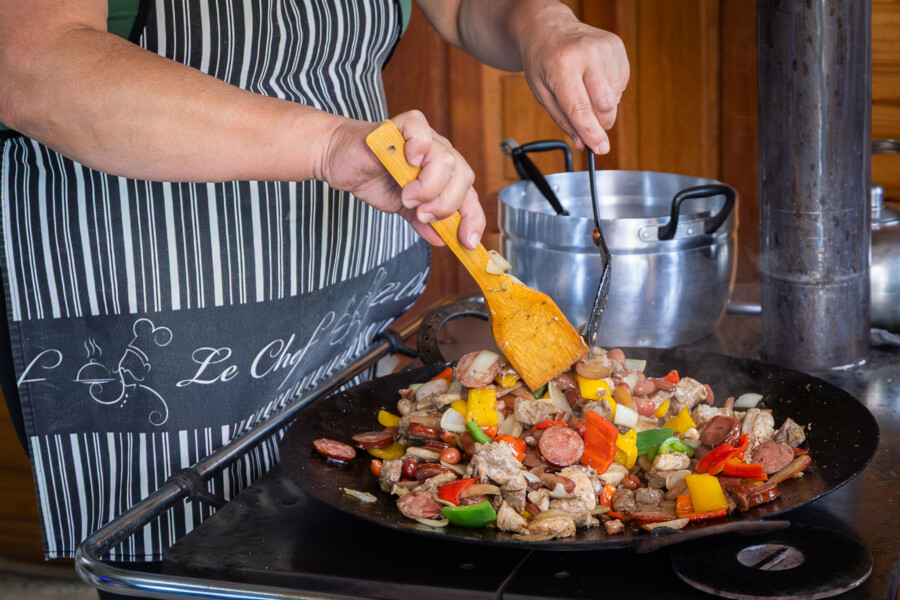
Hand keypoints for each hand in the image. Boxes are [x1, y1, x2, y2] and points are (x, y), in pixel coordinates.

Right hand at [321, 110, 484, 248]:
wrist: (341, 160)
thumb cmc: (374, 178)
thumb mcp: (402, 208)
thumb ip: (423, 223)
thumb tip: (442, 240)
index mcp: (444, 175)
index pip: (470, 196)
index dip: (473, 219)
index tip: (467, 242)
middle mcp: (439, 153)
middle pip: (464, 177)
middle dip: (446, 204)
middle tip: (422, 214)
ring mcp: (424, 138)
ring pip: (446, 159)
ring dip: (429, 186)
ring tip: (407, 196)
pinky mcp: (403, 125)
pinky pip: (421, 130)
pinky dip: (419, 147)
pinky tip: (409, 160)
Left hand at [517, 11, 628, 154]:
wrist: (548, 27)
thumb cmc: (542, 61)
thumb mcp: (542, 94)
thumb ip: (564, 120)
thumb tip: (584, 143)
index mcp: (562, 65)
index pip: (581, 108)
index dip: (592, 133)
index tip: (600, 149)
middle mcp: (587, 53)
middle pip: (605, 105)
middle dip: (599, 123)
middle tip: (588, 124)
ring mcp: (605, 48)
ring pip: (615, 97)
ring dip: (603, 106)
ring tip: (584, 90)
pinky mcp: (617, 47)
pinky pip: (621, 84)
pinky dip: (609, 91)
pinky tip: (593, 80)